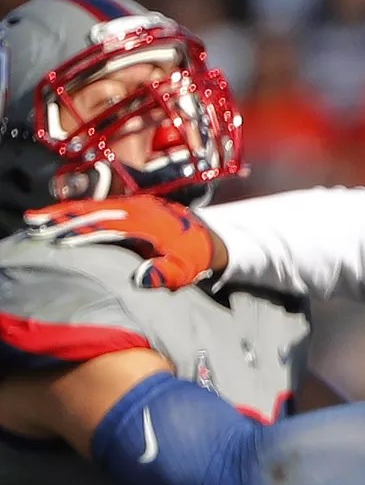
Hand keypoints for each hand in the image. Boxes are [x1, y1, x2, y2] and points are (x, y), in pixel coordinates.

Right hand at [24, 196, 223, 288]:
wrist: (208, 236)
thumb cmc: (193, 257)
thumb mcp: (184, 270)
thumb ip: (164, 274)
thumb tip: (140, 280)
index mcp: (145, 224)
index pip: (107, 228)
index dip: (83, 234)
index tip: (60, 240)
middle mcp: (135, 209)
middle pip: (93, 212)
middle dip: (63, 218)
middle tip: (36, 225)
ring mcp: (132, 204)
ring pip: (93, 205)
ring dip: (65, 211)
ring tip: (39, 218)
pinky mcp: (130, 204)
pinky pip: (99, 204)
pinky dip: (78, 208)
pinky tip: (60, 213)